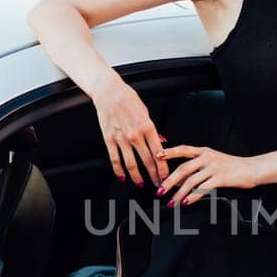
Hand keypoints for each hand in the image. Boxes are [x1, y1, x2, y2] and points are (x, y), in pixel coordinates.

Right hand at [92, 73, 166, 187]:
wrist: (109, 92)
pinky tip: (122, 177)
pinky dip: (119, 171)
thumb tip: (162, 142)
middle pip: (147, 161)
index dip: (163, 168)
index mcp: (148, 127)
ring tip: (141, 184)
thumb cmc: (128, 99)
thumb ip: (154, 130)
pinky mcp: (109, 139)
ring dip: (138, 177)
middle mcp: (135, 135)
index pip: (159, 153)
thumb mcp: (146, 113)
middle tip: (158, 185)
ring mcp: (121, 138)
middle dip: (154, 176)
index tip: (166, 176)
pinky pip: (115, 159)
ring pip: (131, 164)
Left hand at [155, 144, 260, 204]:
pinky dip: (193, 196)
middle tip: (160, 191)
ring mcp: (214, 167)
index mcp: (204, 151)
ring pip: (191, 180)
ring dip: (179, 193)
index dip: (169, 152)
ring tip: (172, 203)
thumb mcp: (215, 161)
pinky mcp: (221, 177)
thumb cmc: (234, 166)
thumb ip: (199, 166)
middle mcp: (207, 157)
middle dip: (169, 181)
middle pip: (183, 168)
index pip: (183, 149)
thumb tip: (181, 179)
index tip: (157, 157)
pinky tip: (186, 202)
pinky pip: (202, 188)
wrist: (253, 169)